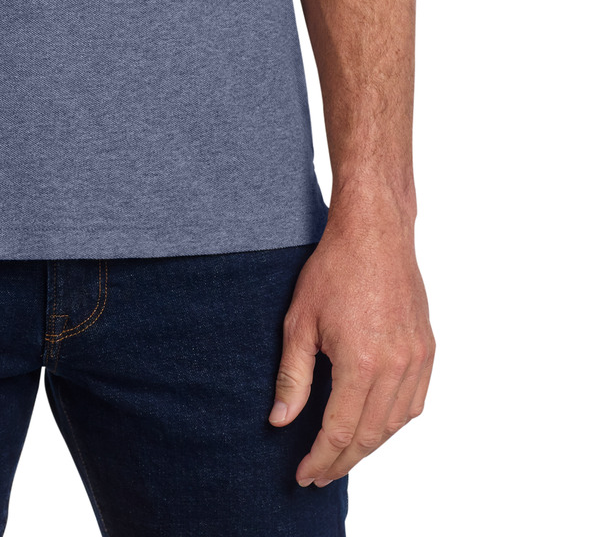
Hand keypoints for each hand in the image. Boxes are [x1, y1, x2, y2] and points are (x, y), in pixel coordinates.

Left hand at [269, 204, 433, 487]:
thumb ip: (292, 377)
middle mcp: (395, 367)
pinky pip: (414, 403)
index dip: (320, 458)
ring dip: (369, 446)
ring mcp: (417, 359)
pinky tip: (374, 426)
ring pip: (395, 424)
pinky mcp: (427, 350)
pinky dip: (394, 423)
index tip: (303, 475)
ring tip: (342, 455)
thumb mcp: (300, 321)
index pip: (340, 431)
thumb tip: (280, 421)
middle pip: (369, 435)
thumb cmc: (333, 269)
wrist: (375, 232)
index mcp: (361, 362)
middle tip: (319, 475)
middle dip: (342, 461)